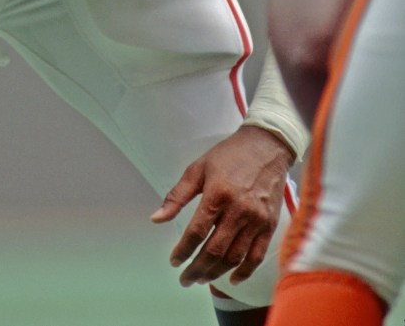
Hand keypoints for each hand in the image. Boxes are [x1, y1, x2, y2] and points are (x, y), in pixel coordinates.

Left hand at [150, 125, 292, 287]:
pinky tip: (231, 279)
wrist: (266, 146)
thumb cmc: (229, 155)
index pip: (196, 232)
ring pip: (234, 257)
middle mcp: (238, 210)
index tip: (174, 261)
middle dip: (197, 268)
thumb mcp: (198, 169)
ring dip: (216, 273)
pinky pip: (257, 256)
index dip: (183, 250)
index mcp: (217, 194)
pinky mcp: (269, 225)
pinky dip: (244, 271)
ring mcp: (256, 219)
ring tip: (202, 278)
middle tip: (185, 279)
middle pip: (214, 250)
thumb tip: (156, 219)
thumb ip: (177, 196)